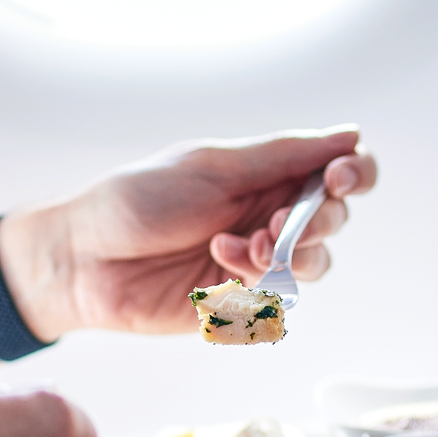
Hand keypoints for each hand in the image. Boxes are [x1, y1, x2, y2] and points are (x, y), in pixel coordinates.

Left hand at [0, 128, 376, 340]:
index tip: (341, 178)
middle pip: (334, 220)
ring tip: (246, 246)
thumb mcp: (211, 167)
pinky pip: (277, 299)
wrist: (83, 259)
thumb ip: (282, 156)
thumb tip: (350, 134)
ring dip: (292, 254)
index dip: (355, 173)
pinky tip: (220, 264)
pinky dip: (258, 281)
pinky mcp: (236, 302)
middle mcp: (266, 215)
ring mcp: (253, 261)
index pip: (337, 170)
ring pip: (315, 264)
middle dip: (319, 220)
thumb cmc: (135, 202)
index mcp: (264, 174)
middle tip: (278, 222)